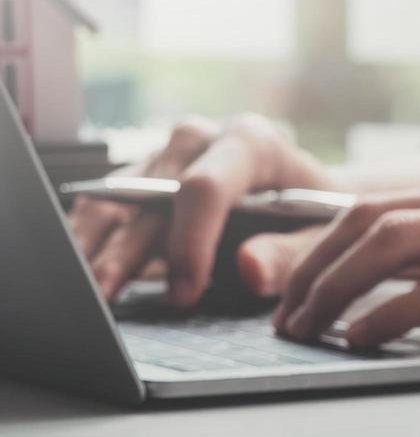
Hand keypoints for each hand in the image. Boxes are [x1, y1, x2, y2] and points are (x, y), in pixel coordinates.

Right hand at [68, 114, 337, 305]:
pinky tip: (82, 271)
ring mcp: (167, 153)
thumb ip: (291, 254)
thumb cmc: (318, 215)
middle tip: (107, 298)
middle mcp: (201, 138)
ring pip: (119, 196)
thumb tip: (250, 269)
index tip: (186, 292)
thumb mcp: (321, 236)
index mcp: (251, 142)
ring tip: (87, 292)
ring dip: (98, 245)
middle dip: (129, 251)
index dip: (191, 241)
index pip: (207, 186)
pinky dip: (92, 237)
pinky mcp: (142, 174)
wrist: (312, 193)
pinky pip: (107, 202)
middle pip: (152, 193)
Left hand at [273, 164, 419, 348]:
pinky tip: (364, 337)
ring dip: (334, 289)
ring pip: (396, 244)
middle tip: (281, 313)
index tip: (292, 285)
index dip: (323, 241)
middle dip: (310, 266)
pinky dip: (390, 312)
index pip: (388, 202)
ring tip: (305, 329)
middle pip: (373, 217)